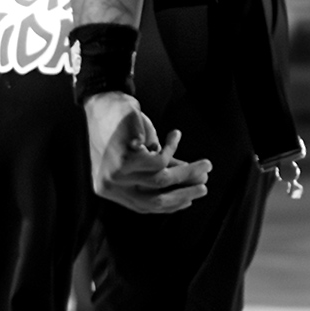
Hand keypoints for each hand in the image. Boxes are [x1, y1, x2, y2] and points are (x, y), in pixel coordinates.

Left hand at [84, 92, 209, 212]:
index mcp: (108, 190)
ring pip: (163, 180)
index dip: (169, 206)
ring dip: (188, 172)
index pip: (144, 206)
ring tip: (206, 165)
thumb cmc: (120, 131)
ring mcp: (116, 174)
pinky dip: (172, 147)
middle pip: (154, 201)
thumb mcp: (140, 157)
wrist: (103, 104)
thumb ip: (161, 172)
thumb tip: (193, 184)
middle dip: (184, 194)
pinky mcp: (127, 158)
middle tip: (204, 188)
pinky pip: (161, 161)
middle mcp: (109, 186)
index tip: (188, 202)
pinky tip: (175, 135)